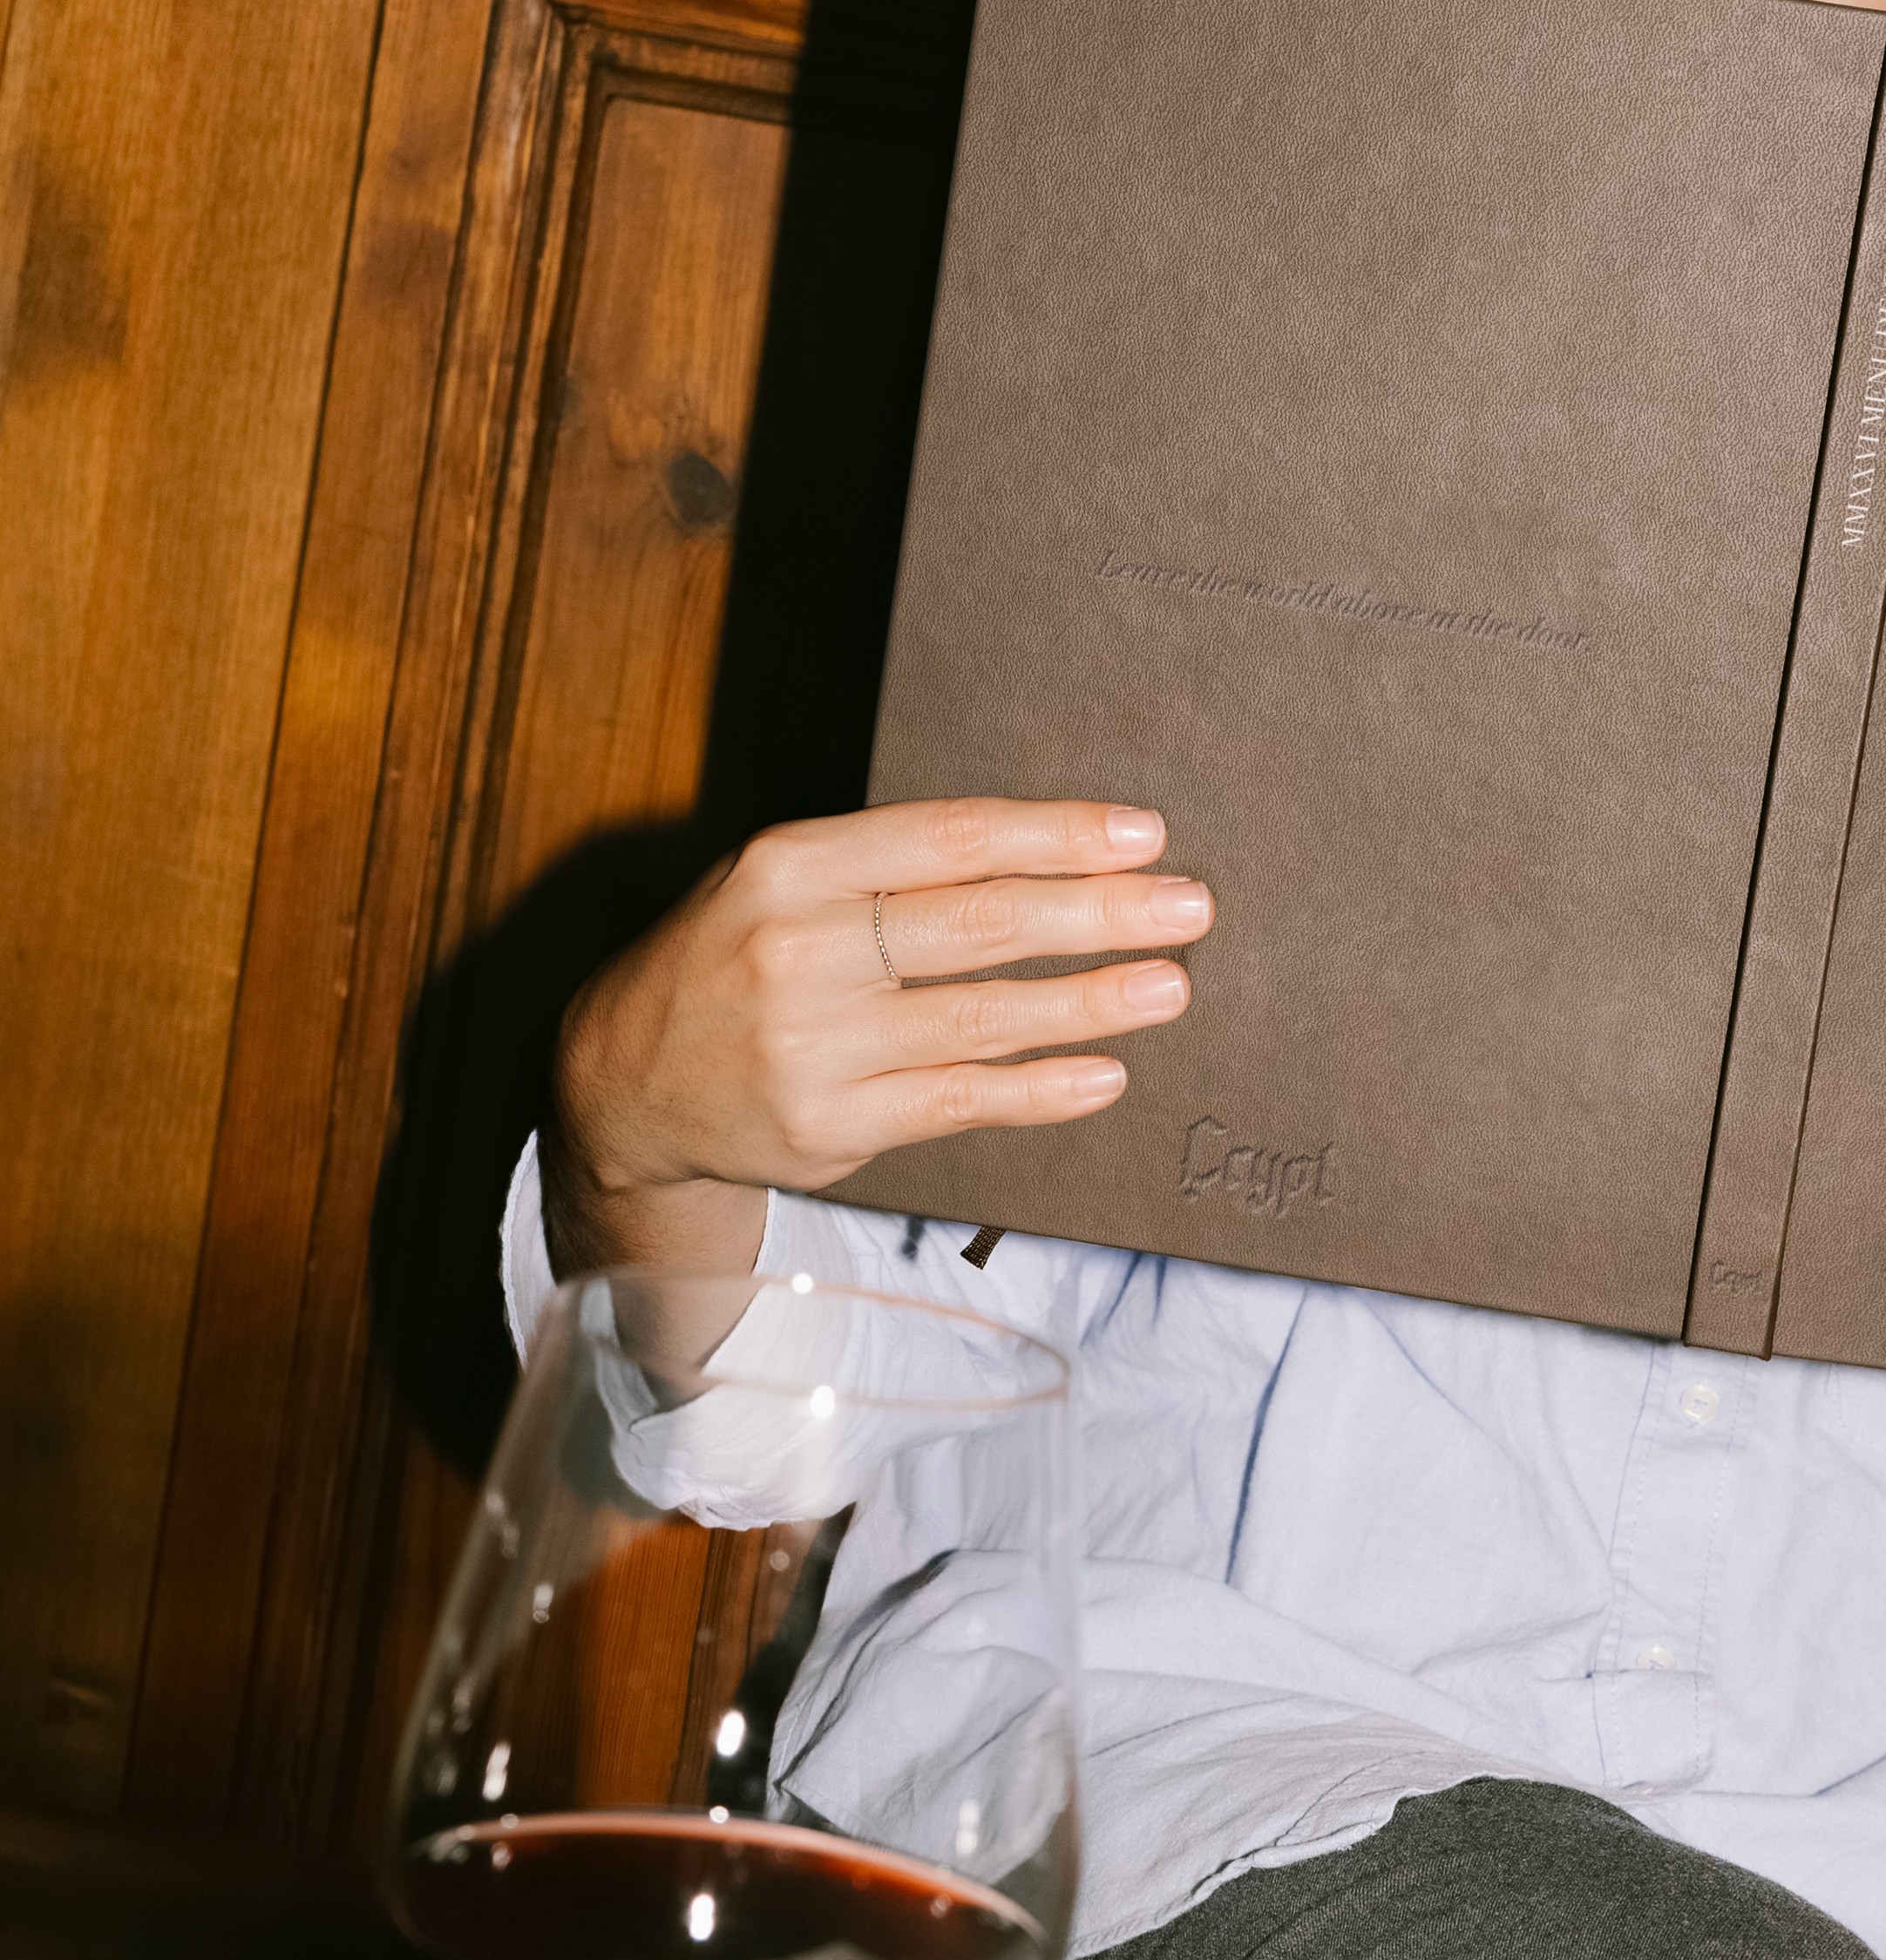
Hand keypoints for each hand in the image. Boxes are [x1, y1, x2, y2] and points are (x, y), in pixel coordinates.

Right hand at [544, 798, 1212, 1280]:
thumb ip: (893, 867)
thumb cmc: (733, 960)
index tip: (1144, 835)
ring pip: (982, 1018)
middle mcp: (798, 949)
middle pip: (980, 923)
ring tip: (1169, 986)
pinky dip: (1041, 1088)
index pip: (950, 838)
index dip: (1057, 834)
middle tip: (1189, 907)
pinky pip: (960, 1101)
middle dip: (1099, 914)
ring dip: (1091, 1002)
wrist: (623, 1082)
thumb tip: (1053, 858)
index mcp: (790, 865)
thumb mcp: (783, 881)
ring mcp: (813, 1045)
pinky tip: (1105, 1074)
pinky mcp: (829, 1125)